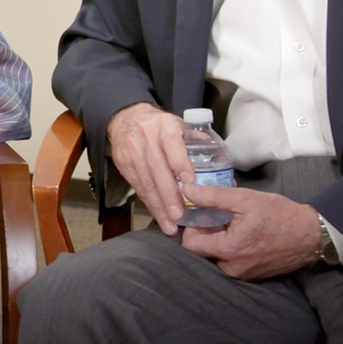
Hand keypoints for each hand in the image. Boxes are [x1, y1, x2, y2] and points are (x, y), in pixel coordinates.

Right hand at [107, 102, 190, 234]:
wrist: (127, 119)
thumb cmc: (161, 126)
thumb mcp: (179, 125)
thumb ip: (197, 142)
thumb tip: (219, 166)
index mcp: (165, 126)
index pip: (172, 144)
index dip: (180, 163)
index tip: (190, 182)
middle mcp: (146, 138)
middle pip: (157, 169)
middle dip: (169, 195)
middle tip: (179, 216)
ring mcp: (132, 151)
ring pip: (145, 182)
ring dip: (158, 206)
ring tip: (170, 224)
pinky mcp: (123, 163)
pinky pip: (137, 187)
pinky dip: (149, 203)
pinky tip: (158, 215)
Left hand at [180, 183, 321, 280]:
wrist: (312, 235)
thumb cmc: (279, 215)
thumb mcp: (244, 199)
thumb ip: (212, 196)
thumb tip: (186, 190)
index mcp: (229, 251)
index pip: (190, 244)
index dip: (193, 226)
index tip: (205, 213)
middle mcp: (233, 268)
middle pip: (203, 250)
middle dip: (208, 232)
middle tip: (222, 216)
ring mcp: (244, 275)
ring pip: (217, 256)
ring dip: (221, 239)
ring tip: (236, 223)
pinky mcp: (253, 276)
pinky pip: (231, 261)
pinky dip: (232, 248)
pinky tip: (245, 233)